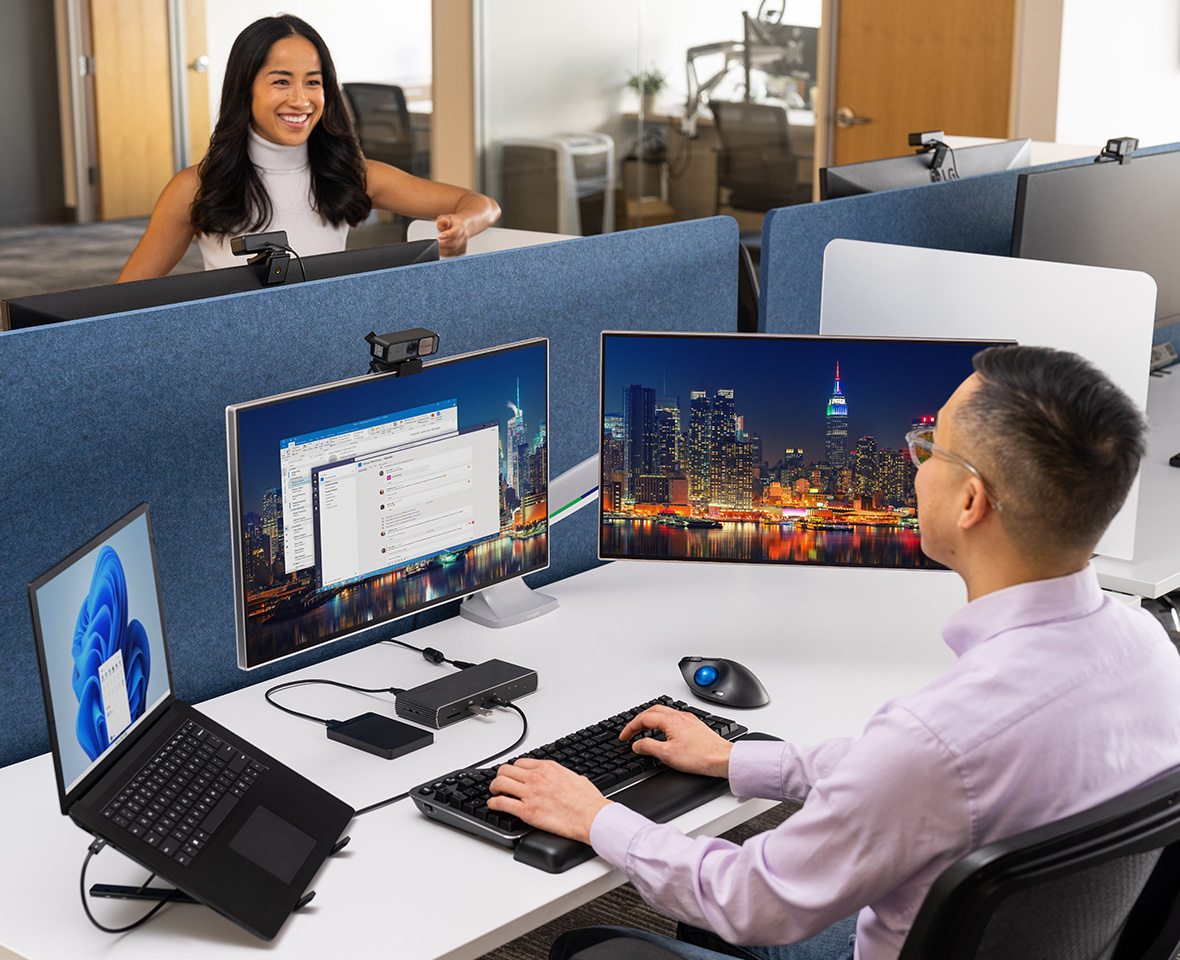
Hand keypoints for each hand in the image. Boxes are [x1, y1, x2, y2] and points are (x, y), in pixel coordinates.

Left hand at [435, 214, 470, 256]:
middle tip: (433, 241)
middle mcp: (464, 236)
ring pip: (451, 250)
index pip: (456, 231)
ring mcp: (464, 244)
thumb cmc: (451, 223)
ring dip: (441, 249)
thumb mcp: (445, 218)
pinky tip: (440, 247)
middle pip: (453, 243)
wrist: (459, 228)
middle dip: (441, 243)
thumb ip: (443, 220)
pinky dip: (443, 252)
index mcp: (460, 226)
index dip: (448, 234)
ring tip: (435, 244)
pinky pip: (451, 254)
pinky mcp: (461, 251)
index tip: (439, 236)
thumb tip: (444, 221)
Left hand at [487, 758, 610, 843]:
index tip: (512, 776)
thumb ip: (564, 776)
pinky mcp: (527, 811)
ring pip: (500, 784)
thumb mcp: (577, 778)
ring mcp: (530, 794)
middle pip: (506, 770)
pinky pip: (502, 803)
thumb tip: (564, 779)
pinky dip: (493, 804)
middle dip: (500, 777)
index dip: (513, 770)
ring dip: (494, 788)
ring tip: (494, 793)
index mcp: (548, 768)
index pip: (520, 763)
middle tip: (499, 784)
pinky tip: (493, 806)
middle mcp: (536, 777)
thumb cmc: (588, 801)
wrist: (592, 817)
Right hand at [618, 705, 733, 778]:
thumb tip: (636, 744)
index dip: (630, 727)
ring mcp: (688, 720)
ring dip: (651, 720)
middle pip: (653, 711)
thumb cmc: (699, 756)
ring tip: (644, 732)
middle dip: (639, 721)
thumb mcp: (667, 754)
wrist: (722, 759)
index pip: (643, 718)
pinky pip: (673, 719)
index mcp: (670, 720)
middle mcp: (679, 716)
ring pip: (664, 713)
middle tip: (631, 732)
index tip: (624, 736)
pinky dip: (662, 723)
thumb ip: (648, 747)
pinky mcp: (695, 726)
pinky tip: (664, 734)